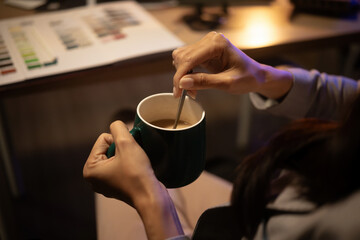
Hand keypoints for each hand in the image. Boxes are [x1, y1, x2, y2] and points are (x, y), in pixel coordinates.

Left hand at [83, 121, 183, 238]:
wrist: (151, 197)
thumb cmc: (137, 174)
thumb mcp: (126, 143)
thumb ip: (118, 128)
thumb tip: (116, 125)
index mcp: (90, 169)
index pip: (103, 139)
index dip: (119, 141)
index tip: (128, 152)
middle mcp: (94, 178)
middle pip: (109, 147)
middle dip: (123, 148)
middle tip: (132, 158)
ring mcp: (106, 183)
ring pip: (117, 156)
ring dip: (128, 155)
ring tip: (135, 164)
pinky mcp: (118, 186)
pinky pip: (122, 166)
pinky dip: (130, 164)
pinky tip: (137, 171)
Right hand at [172, 32, 292, 98]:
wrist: (255, 75)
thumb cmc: (247, 78)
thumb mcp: (227, 84)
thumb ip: (205, 82)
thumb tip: (183, 83)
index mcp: (217, 44)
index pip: (189, 58)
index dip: (180, 76)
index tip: (178, 93)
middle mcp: (210, 39)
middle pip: (182, 57)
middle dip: (181, 77)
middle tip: (187, 94)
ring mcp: (206, 43)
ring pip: (181, 58)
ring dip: (183, 75)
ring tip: (193, 90)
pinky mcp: (203, 50)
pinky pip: (186, 60)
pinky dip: (186, 73)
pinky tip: (193, 84)